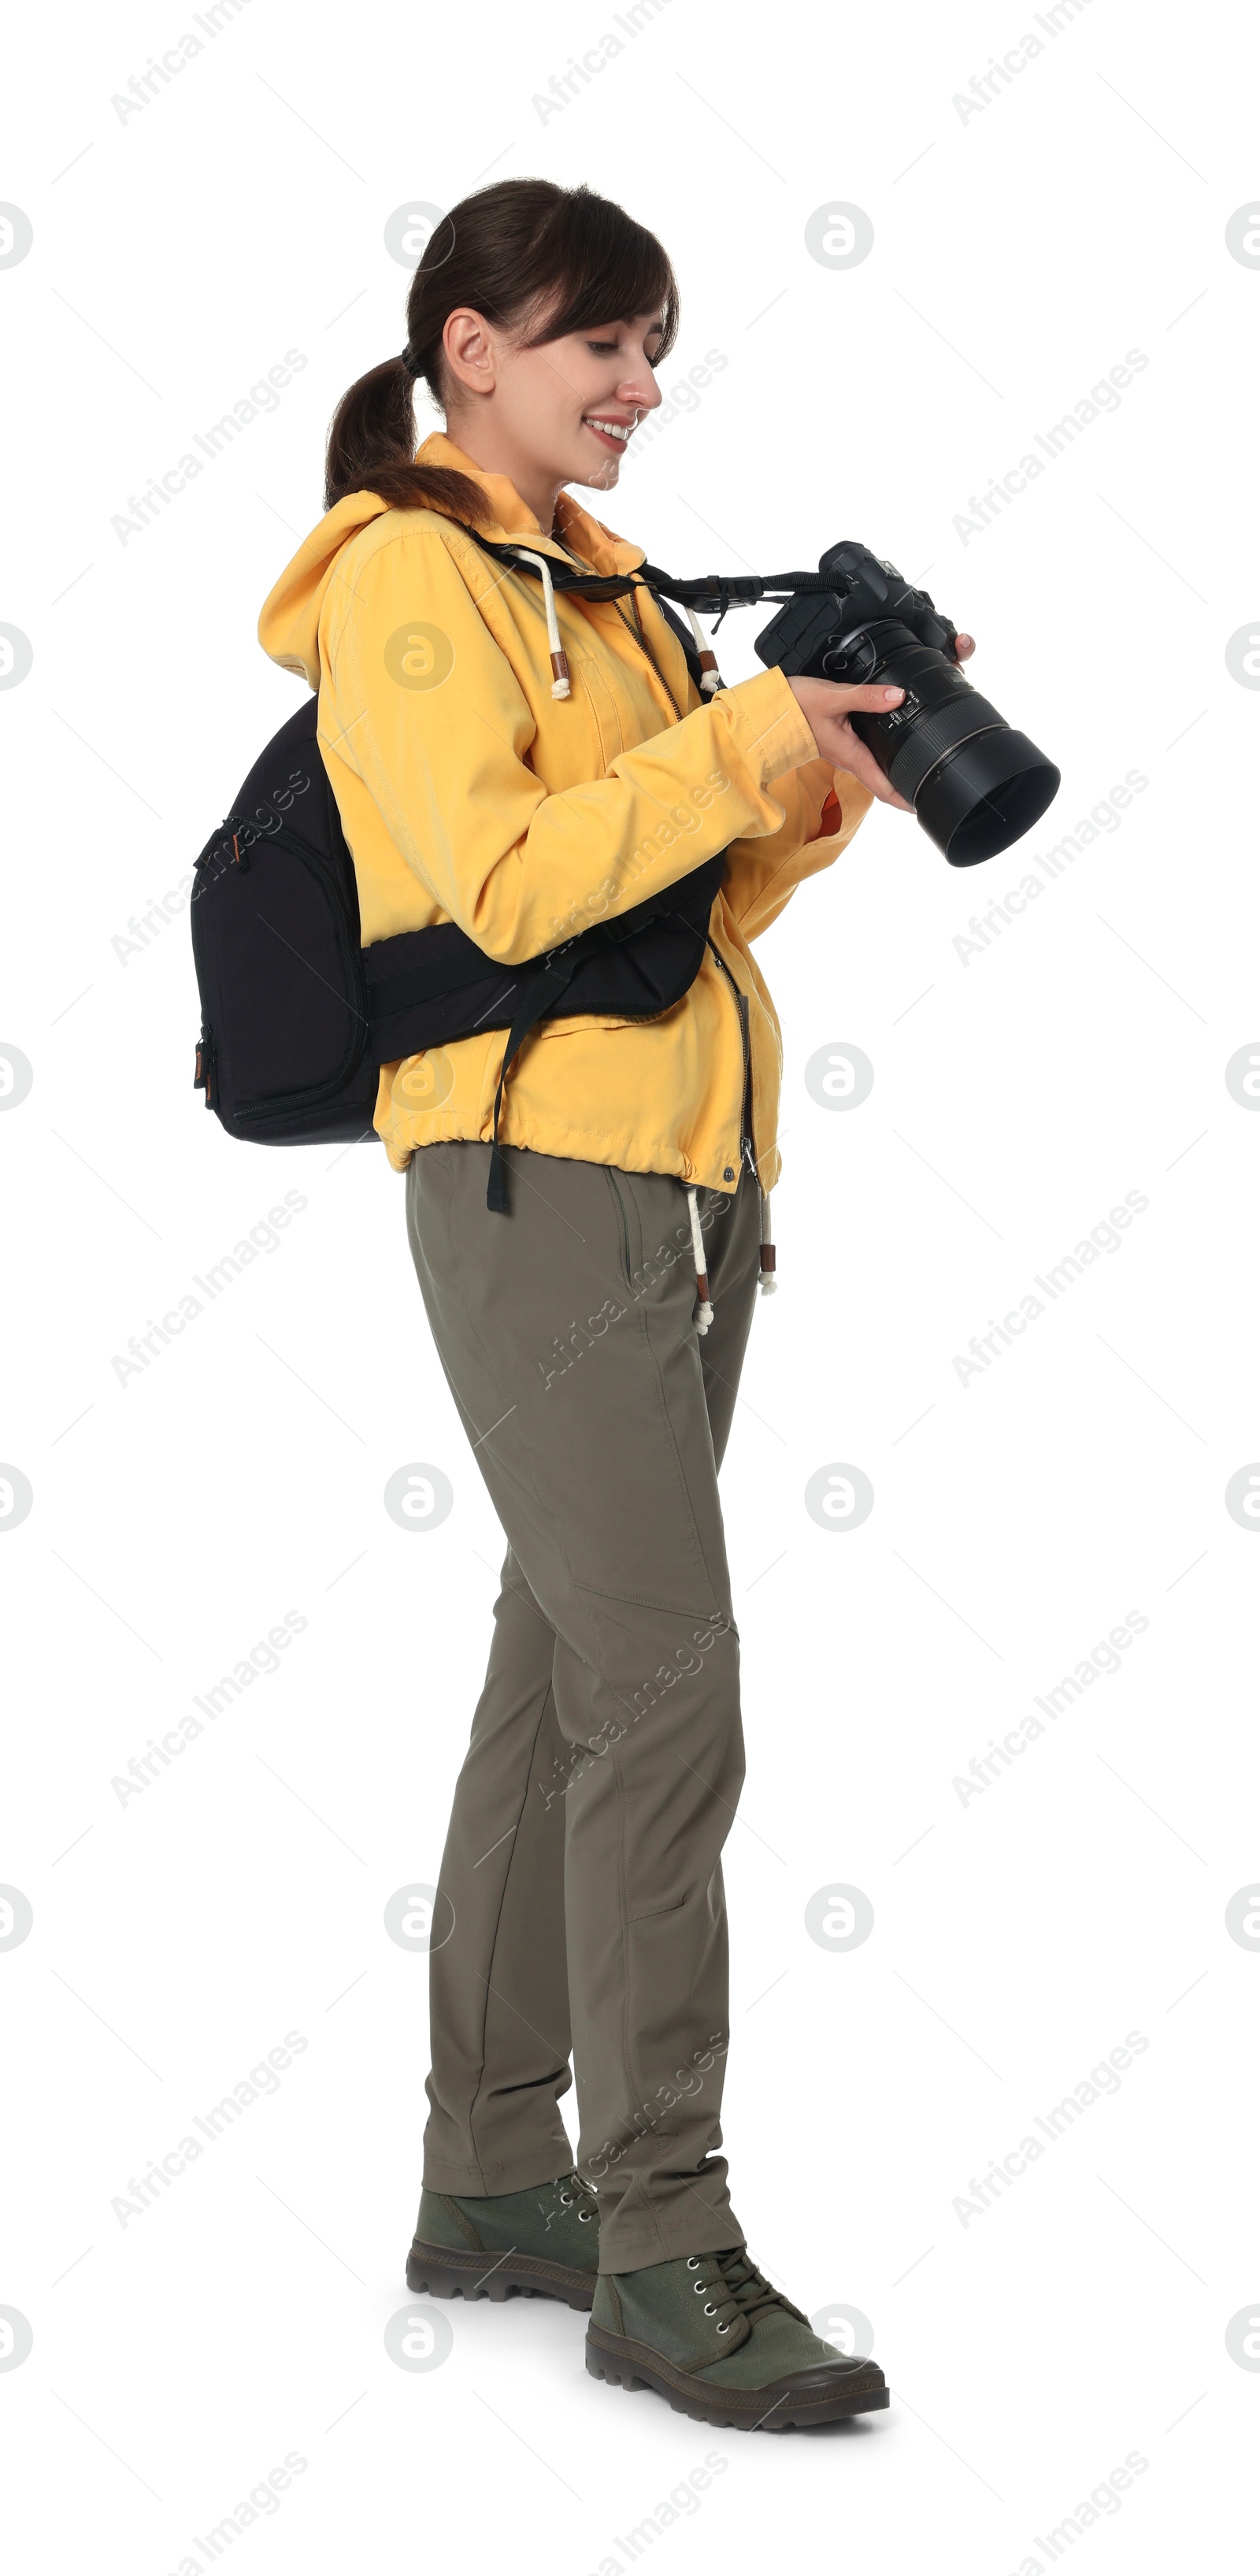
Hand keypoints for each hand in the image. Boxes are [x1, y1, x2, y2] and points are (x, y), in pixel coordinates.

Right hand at [787, 632, 976, 813]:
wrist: (769, 709)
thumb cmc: (796, 707)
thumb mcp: (833, 697)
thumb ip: (867, 697)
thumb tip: (897, 697)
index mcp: (850, 755)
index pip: (881, 787)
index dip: (902, 799)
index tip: (920, 806)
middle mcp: (847, 760)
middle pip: (880, 784)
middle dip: (902, 792)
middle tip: (925, 792)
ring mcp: (842, 754)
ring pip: (872, 773)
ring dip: (891, 778)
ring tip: (914, 775)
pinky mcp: (838, 745)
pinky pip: (864, 759)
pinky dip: (880, 761)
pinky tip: (889, 751)